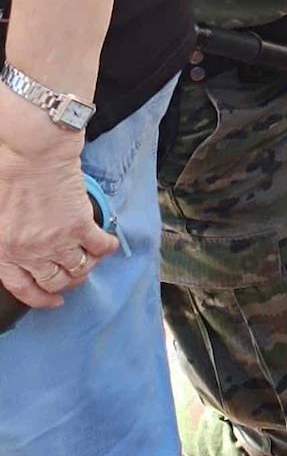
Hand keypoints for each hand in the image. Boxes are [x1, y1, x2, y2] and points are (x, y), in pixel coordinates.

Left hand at [0, 135, 116, 310]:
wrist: (32, 154)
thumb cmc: (9, 175)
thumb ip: (6, 239)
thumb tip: (22, 249)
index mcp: (5, 252)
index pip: (24, 289)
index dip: (41, 299)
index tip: (53, 300)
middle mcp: (30, 253)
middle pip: (55, 281)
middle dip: (68, 282)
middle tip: (76, 274)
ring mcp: (57, 241)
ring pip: (79, 268)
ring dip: (88, 265)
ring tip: (93, 257)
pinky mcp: (80, 226)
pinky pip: (99, 247)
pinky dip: (107, 248)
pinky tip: (108, 243)